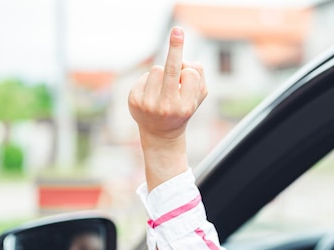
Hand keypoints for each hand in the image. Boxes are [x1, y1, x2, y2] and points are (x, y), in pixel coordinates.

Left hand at [128, 27, 206, 141]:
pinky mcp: (134, 100)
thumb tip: (185, 60)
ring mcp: (148, 104)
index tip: (188, 71)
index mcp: (185, 106)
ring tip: (163, 89)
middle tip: (178, 30)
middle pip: (171, 68)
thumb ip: (198, 78)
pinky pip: (145, 76)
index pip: (190, 73)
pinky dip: (150, 81)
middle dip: (175, 48)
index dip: (189, 71)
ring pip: (157, 69)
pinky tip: (152, 94)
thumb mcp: (197, 99)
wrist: (160, 133)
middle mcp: (166, 106)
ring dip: (162, 74)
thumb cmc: (182, 110)